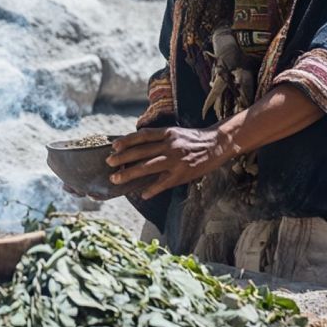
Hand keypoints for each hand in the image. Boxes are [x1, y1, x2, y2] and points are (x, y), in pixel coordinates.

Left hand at [106, 126, 232, 199]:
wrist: (218, 144)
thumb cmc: (194, 139)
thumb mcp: (176, 133)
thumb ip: (159, 138)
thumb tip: (137, 143)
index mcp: (167, 133)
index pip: (143, 136)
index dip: (127, 140)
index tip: (114, 146)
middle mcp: (170, 145)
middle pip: (141, 151)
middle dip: (122, 158)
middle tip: (109, 163)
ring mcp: (176, 160)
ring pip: (148, 166)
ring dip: (130, 174)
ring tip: (116, 179)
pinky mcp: (182, 174)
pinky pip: (163, 183)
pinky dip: (152, 189)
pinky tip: (142, 194)